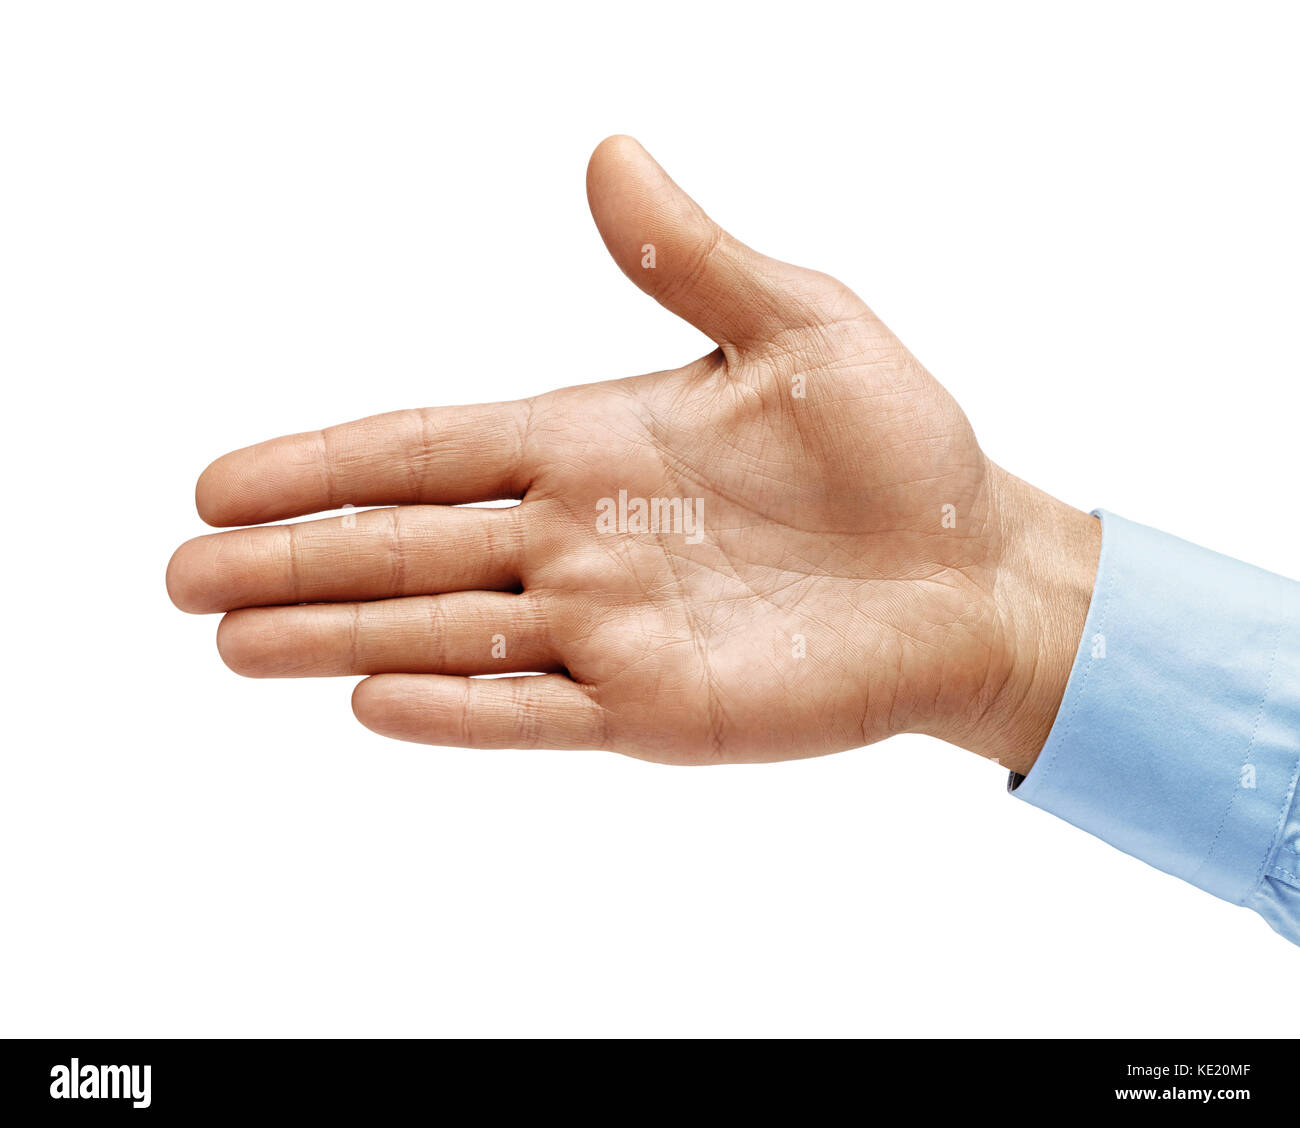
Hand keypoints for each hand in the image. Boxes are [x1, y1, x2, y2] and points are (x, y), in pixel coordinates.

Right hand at [167, 136, 1098, 772]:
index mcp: (591, 442)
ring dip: (339, 638)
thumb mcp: (797, 324)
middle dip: (293, 559)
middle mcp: (577, 538)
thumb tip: (606, 152)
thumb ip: (689, 256)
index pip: (426, 452)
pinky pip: (535, 709)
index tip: (222, 477)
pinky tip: (372, 704)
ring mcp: (608, 630)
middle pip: (406, 547)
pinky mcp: (655, 707)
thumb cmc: (899, 448)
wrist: (974, 571)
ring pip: (444, 634)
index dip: (324, 465)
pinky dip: (456, 709)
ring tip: (234, 642)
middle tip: (183, 573)